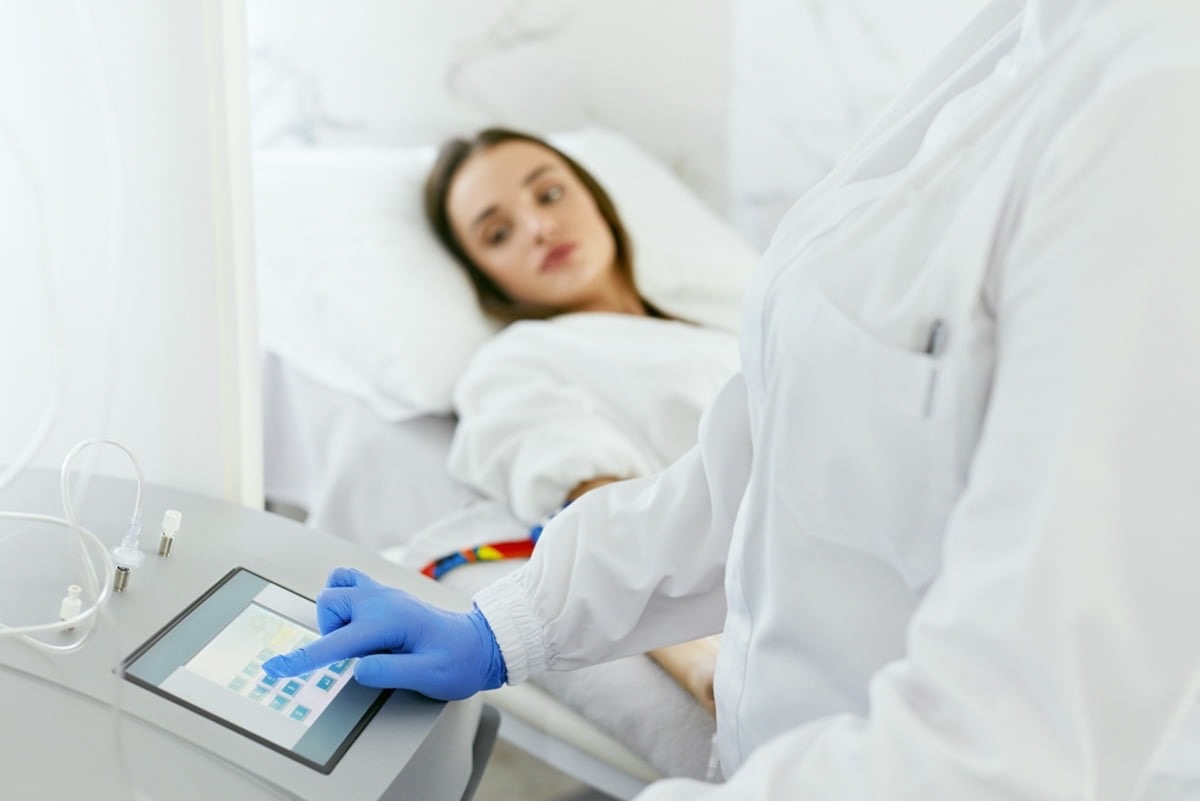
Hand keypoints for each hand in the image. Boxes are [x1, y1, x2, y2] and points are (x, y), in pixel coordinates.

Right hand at [262, 568, 505, 699]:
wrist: (480, 643)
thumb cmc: (458, 660)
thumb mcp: (429, 676)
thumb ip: (390, 673)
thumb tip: (355, 668)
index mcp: (390, 621)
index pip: (336, 642)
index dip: (303, 659)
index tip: (277, 668)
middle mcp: (383, 601)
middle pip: (329, 602)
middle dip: (328, 630)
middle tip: (353, 653)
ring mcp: (383, 595)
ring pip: (336, 587)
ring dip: (336, 614)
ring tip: (358, 638)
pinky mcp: (385, 596)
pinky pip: (350, 583)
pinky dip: (343, 601)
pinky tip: (360, 625)